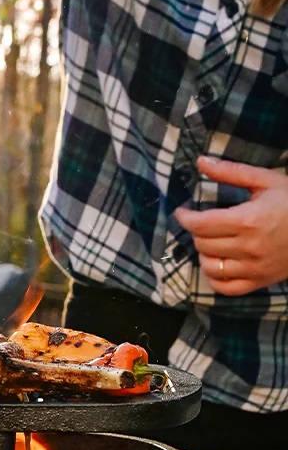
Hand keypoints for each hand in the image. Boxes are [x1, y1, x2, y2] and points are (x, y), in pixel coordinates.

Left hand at [174, 156, 287, 295]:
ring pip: (210, 266)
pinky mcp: (261, 281)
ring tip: (212, 242)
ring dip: (204, 254)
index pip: (201, 224)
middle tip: (204, 223)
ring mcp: (255, 267)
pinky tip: (218, 263)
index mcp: (249, 220)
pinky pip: (226, 288)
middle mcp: (250, 247)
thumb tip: (201, 161)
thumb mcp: (266, 181)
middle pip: (202, 244)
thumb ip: (231, 172)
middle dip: (197, 232)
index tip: (183, 211)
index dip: (185, 217)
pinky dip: (215, 277)